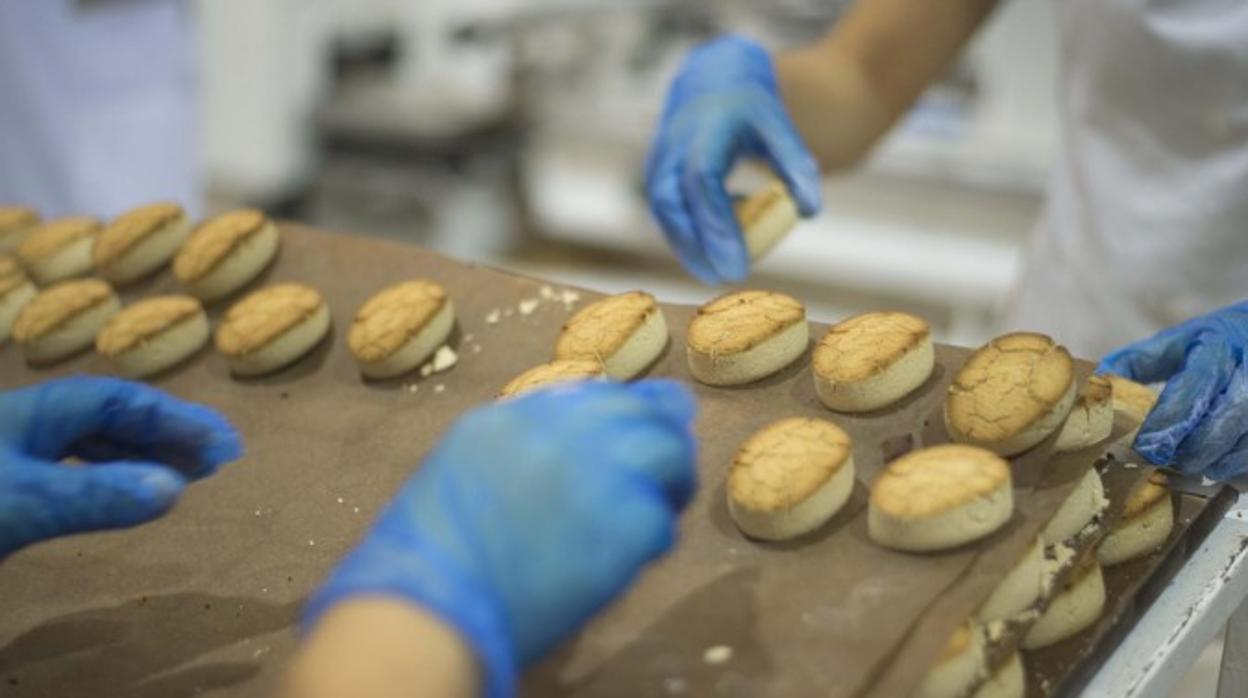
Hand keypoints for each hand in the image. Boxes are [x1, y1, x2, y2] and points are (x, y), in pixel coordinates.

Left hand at [0, 376, 242, 557]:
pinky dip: (109, 483)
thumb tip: (175, 488)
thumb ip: (92, 495)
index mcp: (30, 412)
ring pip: (87, 447)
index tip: (225, 444)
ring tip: (188, 476)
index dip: (176, 419)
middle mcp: (24, 428)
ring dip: (141, 458)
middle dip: (167, 435)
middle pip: (107, 420)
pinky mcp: (5, 496)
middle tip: (220, 458)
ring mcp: (11, 461)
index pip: (119, 402)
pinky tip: (125, 498)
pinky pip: (69, 475)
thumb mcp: (22, 504)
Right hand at [305, 380, 697, 697]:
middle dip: (661, 428)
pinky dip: (656, 536)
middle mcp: (558, 433)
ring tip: (668, 501)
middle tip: (674, 454)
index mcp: (508, 419)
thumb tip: (550, 465)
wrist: (431, 606)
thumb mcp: (454, 475)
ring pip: (666, 451)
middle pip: (636, 410)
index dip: (623, 407)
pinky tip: (642, 555)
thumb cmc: (424, 563)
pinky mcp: (624, 522)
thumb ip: (507, 456)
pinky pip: (661, 519)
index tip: (643, 416)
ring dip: (672, 477)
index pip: (588, 394)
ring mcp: (596, 471)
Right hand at [645, 35, 820, 283]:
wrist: (710, 80)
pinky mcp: (654, 176)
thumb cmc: (750, 108)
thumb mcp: (780, 125)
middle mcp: (674, 146)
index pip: (702, 182)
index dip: (717, 225)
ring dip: (687, 249)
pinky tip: (710, 251)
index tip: (738, 264)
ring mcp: (658, 161)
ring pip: (664, 214)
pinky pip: (665, 214)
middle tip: (727, 278)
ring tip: (717, 273)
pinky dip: (685, 237)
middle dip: (696, 247)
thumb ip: (796, 164)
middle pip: (672, 205)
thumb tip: (810, 211)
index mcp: (706, 130)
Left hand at [1098, 301, 1247, 478]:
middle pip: (1226, 420)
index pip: (1195, 386)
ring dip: (1212, 462)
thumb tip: (1095, 387)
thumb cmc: (1215, 344)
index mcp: (1221, 347)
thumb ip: (1136, 362)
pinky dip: (1231, 467)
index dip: (1168, 420)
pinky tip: (1209, 465)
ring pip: (1245, 445)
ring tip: (1181, 465)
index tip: (1143, 444)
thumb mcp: (1177, 342)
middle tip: (1160, 461)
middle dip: (1190, 448)